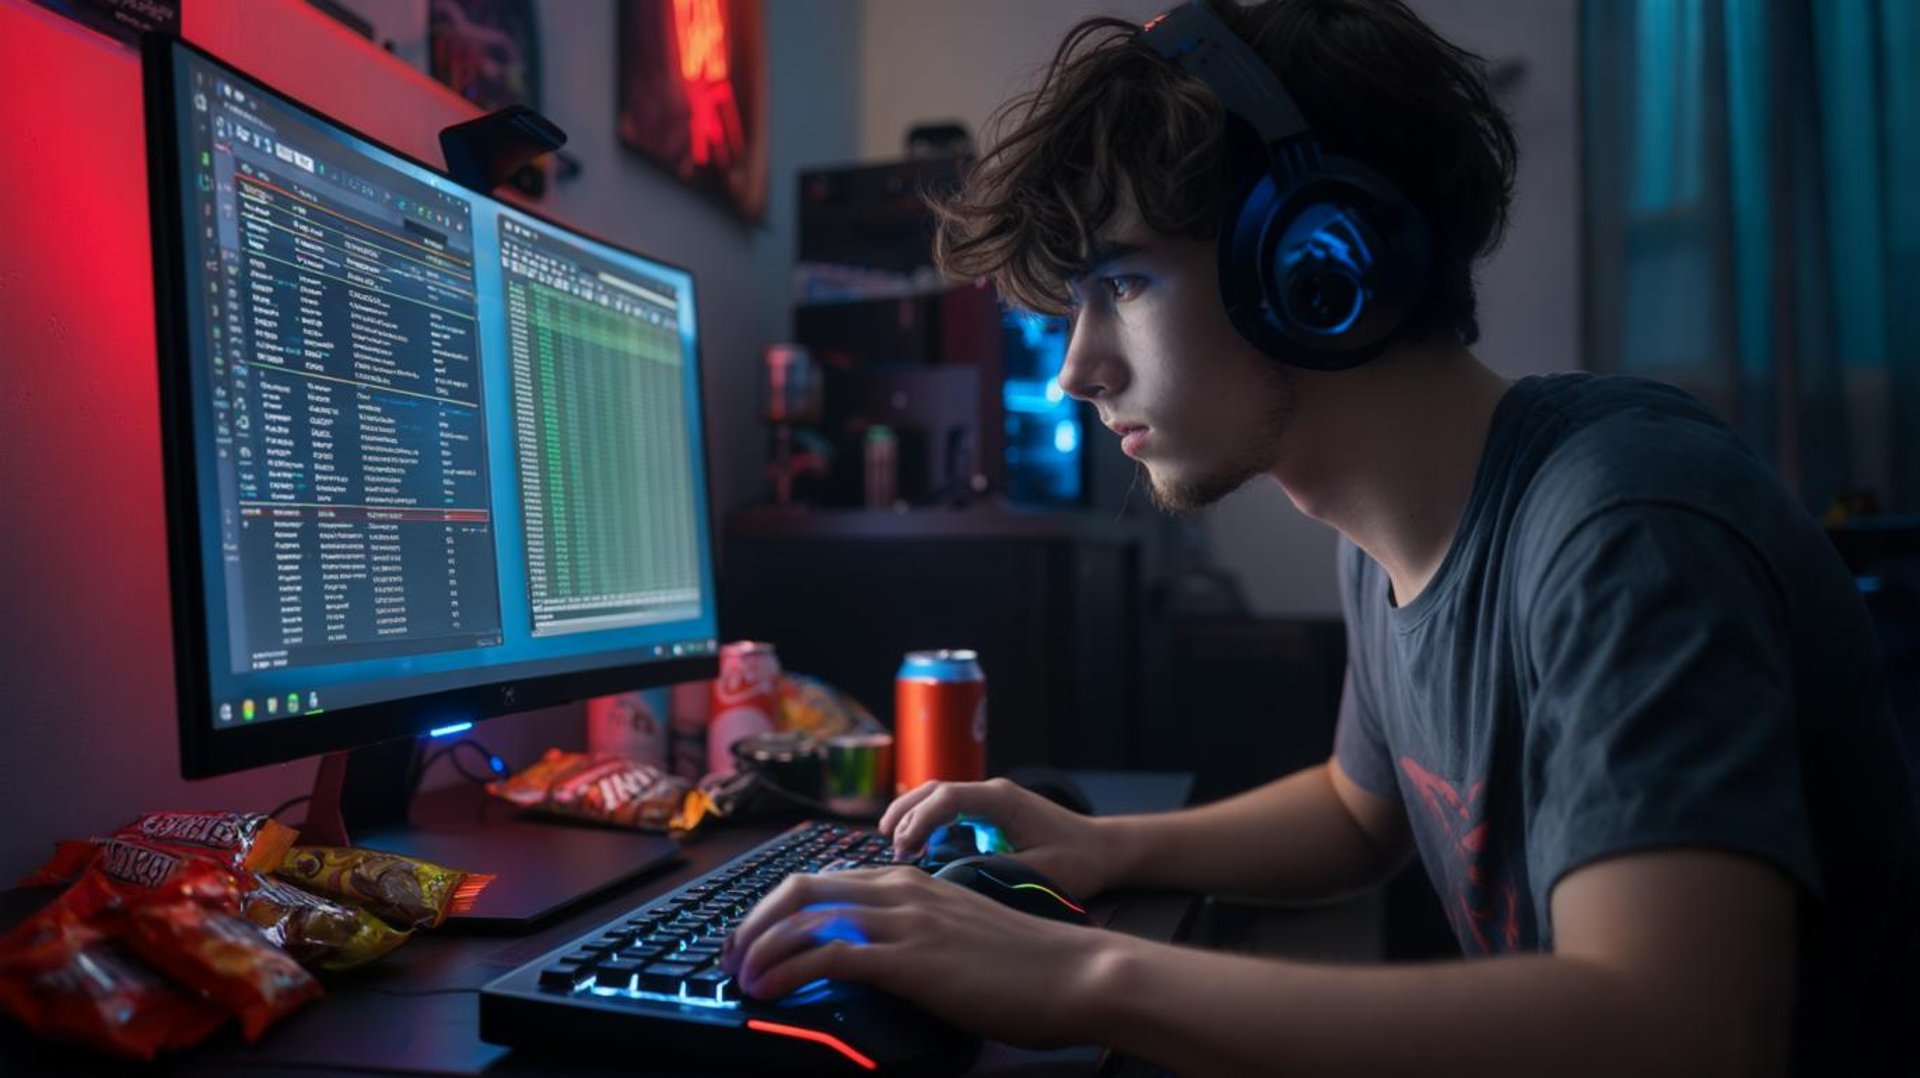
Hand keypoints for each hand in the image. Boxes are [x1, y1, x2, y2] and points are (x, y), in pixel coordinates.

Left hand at [721, 865, 1119, 1047]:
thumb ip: (917, 937)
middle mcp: (902, 891)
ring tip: (740, 977)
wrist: (1076, 973)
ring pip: (806, 917)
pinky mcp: (912, 958)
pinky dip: (789, 970)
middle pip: (800, 887)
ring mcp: (906, 921)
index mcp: (912, 883)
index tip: (754, 939)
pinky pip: (830, 954)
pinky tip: (772, 989)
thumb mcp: (959, 937)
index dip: (778, 908)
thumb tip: (879, 961)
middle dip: (753, 922)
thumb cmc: (1028, 965)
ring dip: (761, 948)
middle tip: (732, 956)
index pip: (825, 881)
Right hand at [882, 777, 1116, 897]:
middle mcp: (993, 794)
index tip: (905, 850)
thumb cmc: (1080, 861)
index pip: (948, 798)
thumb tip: (952, 883)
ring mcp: (990, 802)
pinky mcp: (989, 815)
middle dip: (905, 814)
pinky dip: (926, 824)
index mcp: (1003, 800)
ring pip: (937, 797)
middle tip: (887, 845)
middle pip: (934, 790)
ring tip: (891, 842)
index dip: (920, 821)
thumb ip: (997, 875)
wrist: (1105, 850)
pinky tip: (914, 847)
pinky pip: (948, 811)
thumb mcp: (1041, 874)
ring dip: (911, 816)